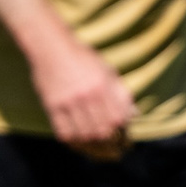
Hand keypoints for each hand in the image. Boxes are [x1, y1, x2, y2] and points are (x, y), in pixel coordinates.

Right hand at [30, 38, 134, 158]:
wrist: (51, 47)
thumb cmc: (81, 58)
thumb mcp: (105, 69)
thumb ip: (120, 92)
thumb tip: (134, 114)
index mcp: (102, 84)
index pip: (117, 118)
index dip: (119, 128)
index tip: (117, 128)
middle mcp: (87, 94)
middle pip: (101, 130)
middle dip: (105, 137)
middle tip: (103, 135)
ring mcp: (69, 101)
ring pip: (84, 134)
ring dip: (88, 139)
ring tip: (89, 135)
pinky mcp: (52, 106)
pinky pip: (64, 132)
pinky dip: (71, 138)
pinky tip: (74, 133)